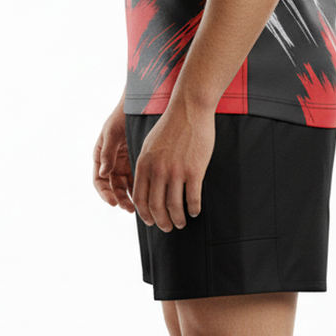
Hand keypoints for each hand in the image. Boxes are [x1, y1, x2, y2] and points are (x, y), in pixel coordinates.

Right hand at [93, 103, 135, 213]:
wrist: (140, 104)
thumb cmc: (121, 116)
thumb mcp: (112, 133)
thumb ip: (107, 153)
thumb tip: (103, 173)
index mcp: (100, 156)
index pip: (99, 180)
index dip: (105, 193)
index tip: (113, 202)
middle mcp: (111, 162)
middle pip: (113, 186)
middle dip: (120, 198)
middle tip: (129, 208)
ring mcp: (124, 162)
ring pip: (126, 185)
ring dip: (131, 196)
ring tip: (139, 207)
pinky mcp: (137, 161)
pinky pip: (138, 178)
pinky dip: (141, 187)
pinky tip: (148, 195)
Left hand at [131, 98, 214, 231]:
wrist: (190, 108)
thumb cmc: (171, 125)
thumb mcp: (150, 144)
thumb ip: (147, 164)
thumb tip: (146, 184)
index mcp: (144, 164)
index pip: (140, 198)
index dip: (146, 214)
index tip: (152, 221)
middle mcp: (158, 170)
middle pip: (156, 207)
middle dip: (161, 222)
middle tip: (168, 227)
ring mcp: (176, 171)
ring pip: (174, 207)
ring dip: (178, 219)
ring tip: (182, 223)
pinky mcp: (194, 170)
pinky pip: (193, 198)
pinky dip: (194, 209)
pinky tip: (195, 211)